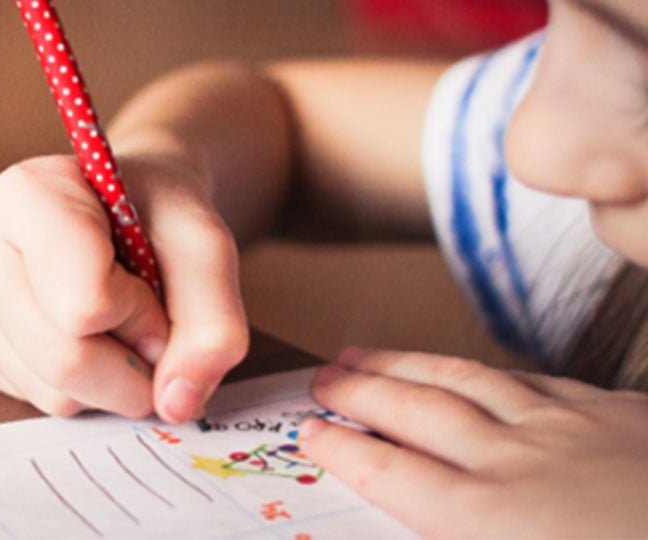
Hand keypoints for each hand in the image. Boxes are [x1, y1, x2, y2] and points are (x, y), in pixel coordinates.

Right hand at [0, 154, 247, 421]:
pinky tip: (87, 335)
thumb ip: (213, 324)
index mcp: (26, 194)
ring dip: (112, 379)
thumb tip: (176, 404)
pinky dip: (85, 386)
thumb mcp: (206, 248)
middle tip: (153, 326)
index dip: (141, 314)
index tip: (153, 283)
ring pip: (52, 391)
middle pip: (63, 359)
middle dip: (133, 364)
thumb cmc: (159, 216)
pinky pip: (37, 400)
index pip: (83, 304)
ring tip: (118, 322)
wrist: (126, 208)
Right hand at [297, 348, 647, 538]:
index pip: (393, 472)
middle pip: (417, 412)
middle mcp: (517, 463)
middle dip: (362, 390)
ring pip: (466, 381)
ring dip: (409, 365)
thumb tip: (430, 527)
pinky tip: (479, 368)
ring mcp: (570, 430)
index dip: (345, 447)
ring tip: (368, 352)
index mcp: (490, 522)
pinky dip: (489, 371)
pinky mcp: (620, 415)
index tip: (310, 429)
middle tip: (323, 374)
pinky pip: (534, 380)